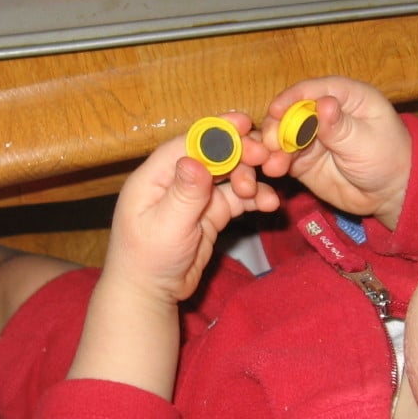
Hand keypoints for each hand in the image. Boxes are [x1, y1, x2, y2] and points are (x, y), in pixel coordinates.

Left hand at [104, 114, 279, 304]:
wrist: (150, 293)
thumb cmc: (147, 261)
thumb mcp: (165, 227)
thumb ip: (183, 195)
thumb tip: (196, 160)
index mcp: (156, 176)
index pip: (189, 143)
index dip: (217, 131)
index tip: (244, 124)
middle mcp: (177, 180)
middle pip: (214, 154)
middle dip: (242, 153)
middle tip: (266, 158)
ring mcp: (196, 196)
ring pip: (230, 175)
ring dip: (251, 179)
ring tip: (266, 195)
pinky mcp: (211, 213)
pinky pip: (237, 198)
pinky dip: (254, 199)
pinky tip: (269, 204)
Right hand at [256, 77, 411, 229]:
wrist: (390, 193)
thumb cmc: (388, 158)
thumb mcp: (367, 141)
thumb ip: (342, 127)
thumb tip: (323, 104)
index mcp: (346, 96)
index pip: (314, 89)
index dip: (292, 98)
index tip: (276, 110)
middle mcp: (324, 112)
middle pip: (291, 110)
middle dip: (276, 125)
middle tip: (269, 142)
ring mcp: (311, 135)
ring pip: (282, 134)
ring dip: (272, 146)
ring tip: (271, 163)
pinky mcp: (303, 159)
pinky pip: (283, 156)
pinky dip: (275, 161)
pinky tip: (273, 169)